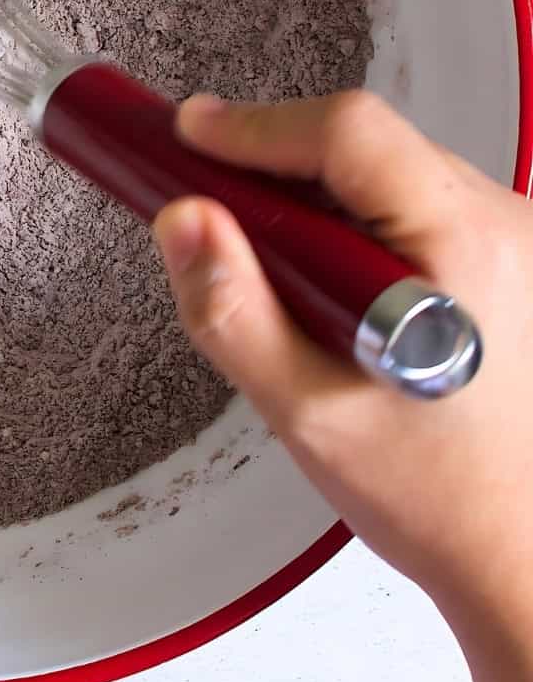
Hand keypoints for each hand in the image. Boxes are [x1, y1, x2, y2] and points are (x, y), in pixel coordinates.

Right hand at [152, 89, 532, 646]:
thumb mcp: (306, 411)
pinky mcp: (503, 258)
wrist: (520, 555)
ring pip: (383, 171)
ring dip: (312, 202)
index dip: (255, 127)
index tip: (186, 134)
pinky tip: (323, 289)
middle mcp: (504, 227)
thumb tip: (183, 221)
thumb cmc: (443, 498)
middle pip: (364, 145)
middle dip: (274, 167)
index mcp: (467, 248)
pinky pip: (408, 205)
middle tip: (204, 206)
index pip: (348, 134)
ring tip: (271, 273)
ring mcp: (511, 241)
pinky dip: (347, 226)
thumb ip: (232, 311)